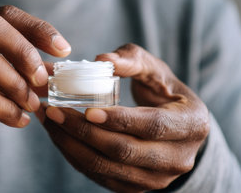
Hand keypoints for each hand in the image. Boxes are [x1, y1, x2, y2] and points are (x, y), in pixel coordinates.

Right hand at [0, 5, 70, 174]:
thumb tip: (59, 69)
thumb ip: (19, 69)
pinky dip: (7, 108)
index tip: (63, 49)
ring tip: (33, 104)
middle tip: (43, 78)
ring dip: (18, 84)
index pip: (1, 14)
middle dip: (24, 50)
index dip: (36, 28)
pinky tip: (19, 120)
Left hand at [38, 44, 209, 191]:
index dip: (119, 119)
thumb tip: (101, 60)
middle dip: (84, 131)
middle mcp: (178, 158)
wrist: (174, 127)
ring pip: (107, 167)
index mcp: (191, 125)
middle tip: (54, 112)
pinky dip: (75, 156)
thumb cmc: (163, 93)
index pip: (153, 126)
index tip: (87, 109)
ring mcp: (157, 178)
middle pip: (124, 150)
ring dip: (72, 145)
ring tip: (50, 122)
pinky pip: (100, 175)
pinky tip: (59, 136)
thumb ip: (131, 60)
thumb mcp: (155, 70)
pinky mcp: (136, 187)